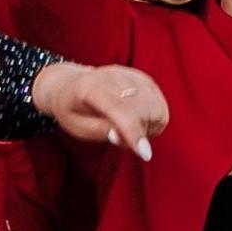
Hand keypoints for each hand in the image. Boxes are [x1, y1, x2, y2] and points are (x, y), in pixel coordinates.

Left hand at [28, 58, 165, 152]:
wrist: (71, 84)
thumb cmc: (73, 110)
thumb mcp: (76, 126)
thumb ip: (99, 131)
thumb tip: (121, 135)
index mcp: (90, 88)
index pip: (119, 110)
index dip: (133, 133)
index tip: (145, 155)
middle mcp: (114, 76)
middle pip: (142, 110)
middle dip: (138, 132)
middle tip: (120, 138)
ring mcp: (131, 75)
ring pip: (156, 108)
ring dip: (148, 126)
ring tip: (127, 128)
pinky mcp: (144, 78)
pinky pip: (160, 105)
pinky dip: (153, 118)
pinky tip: (136, 120)